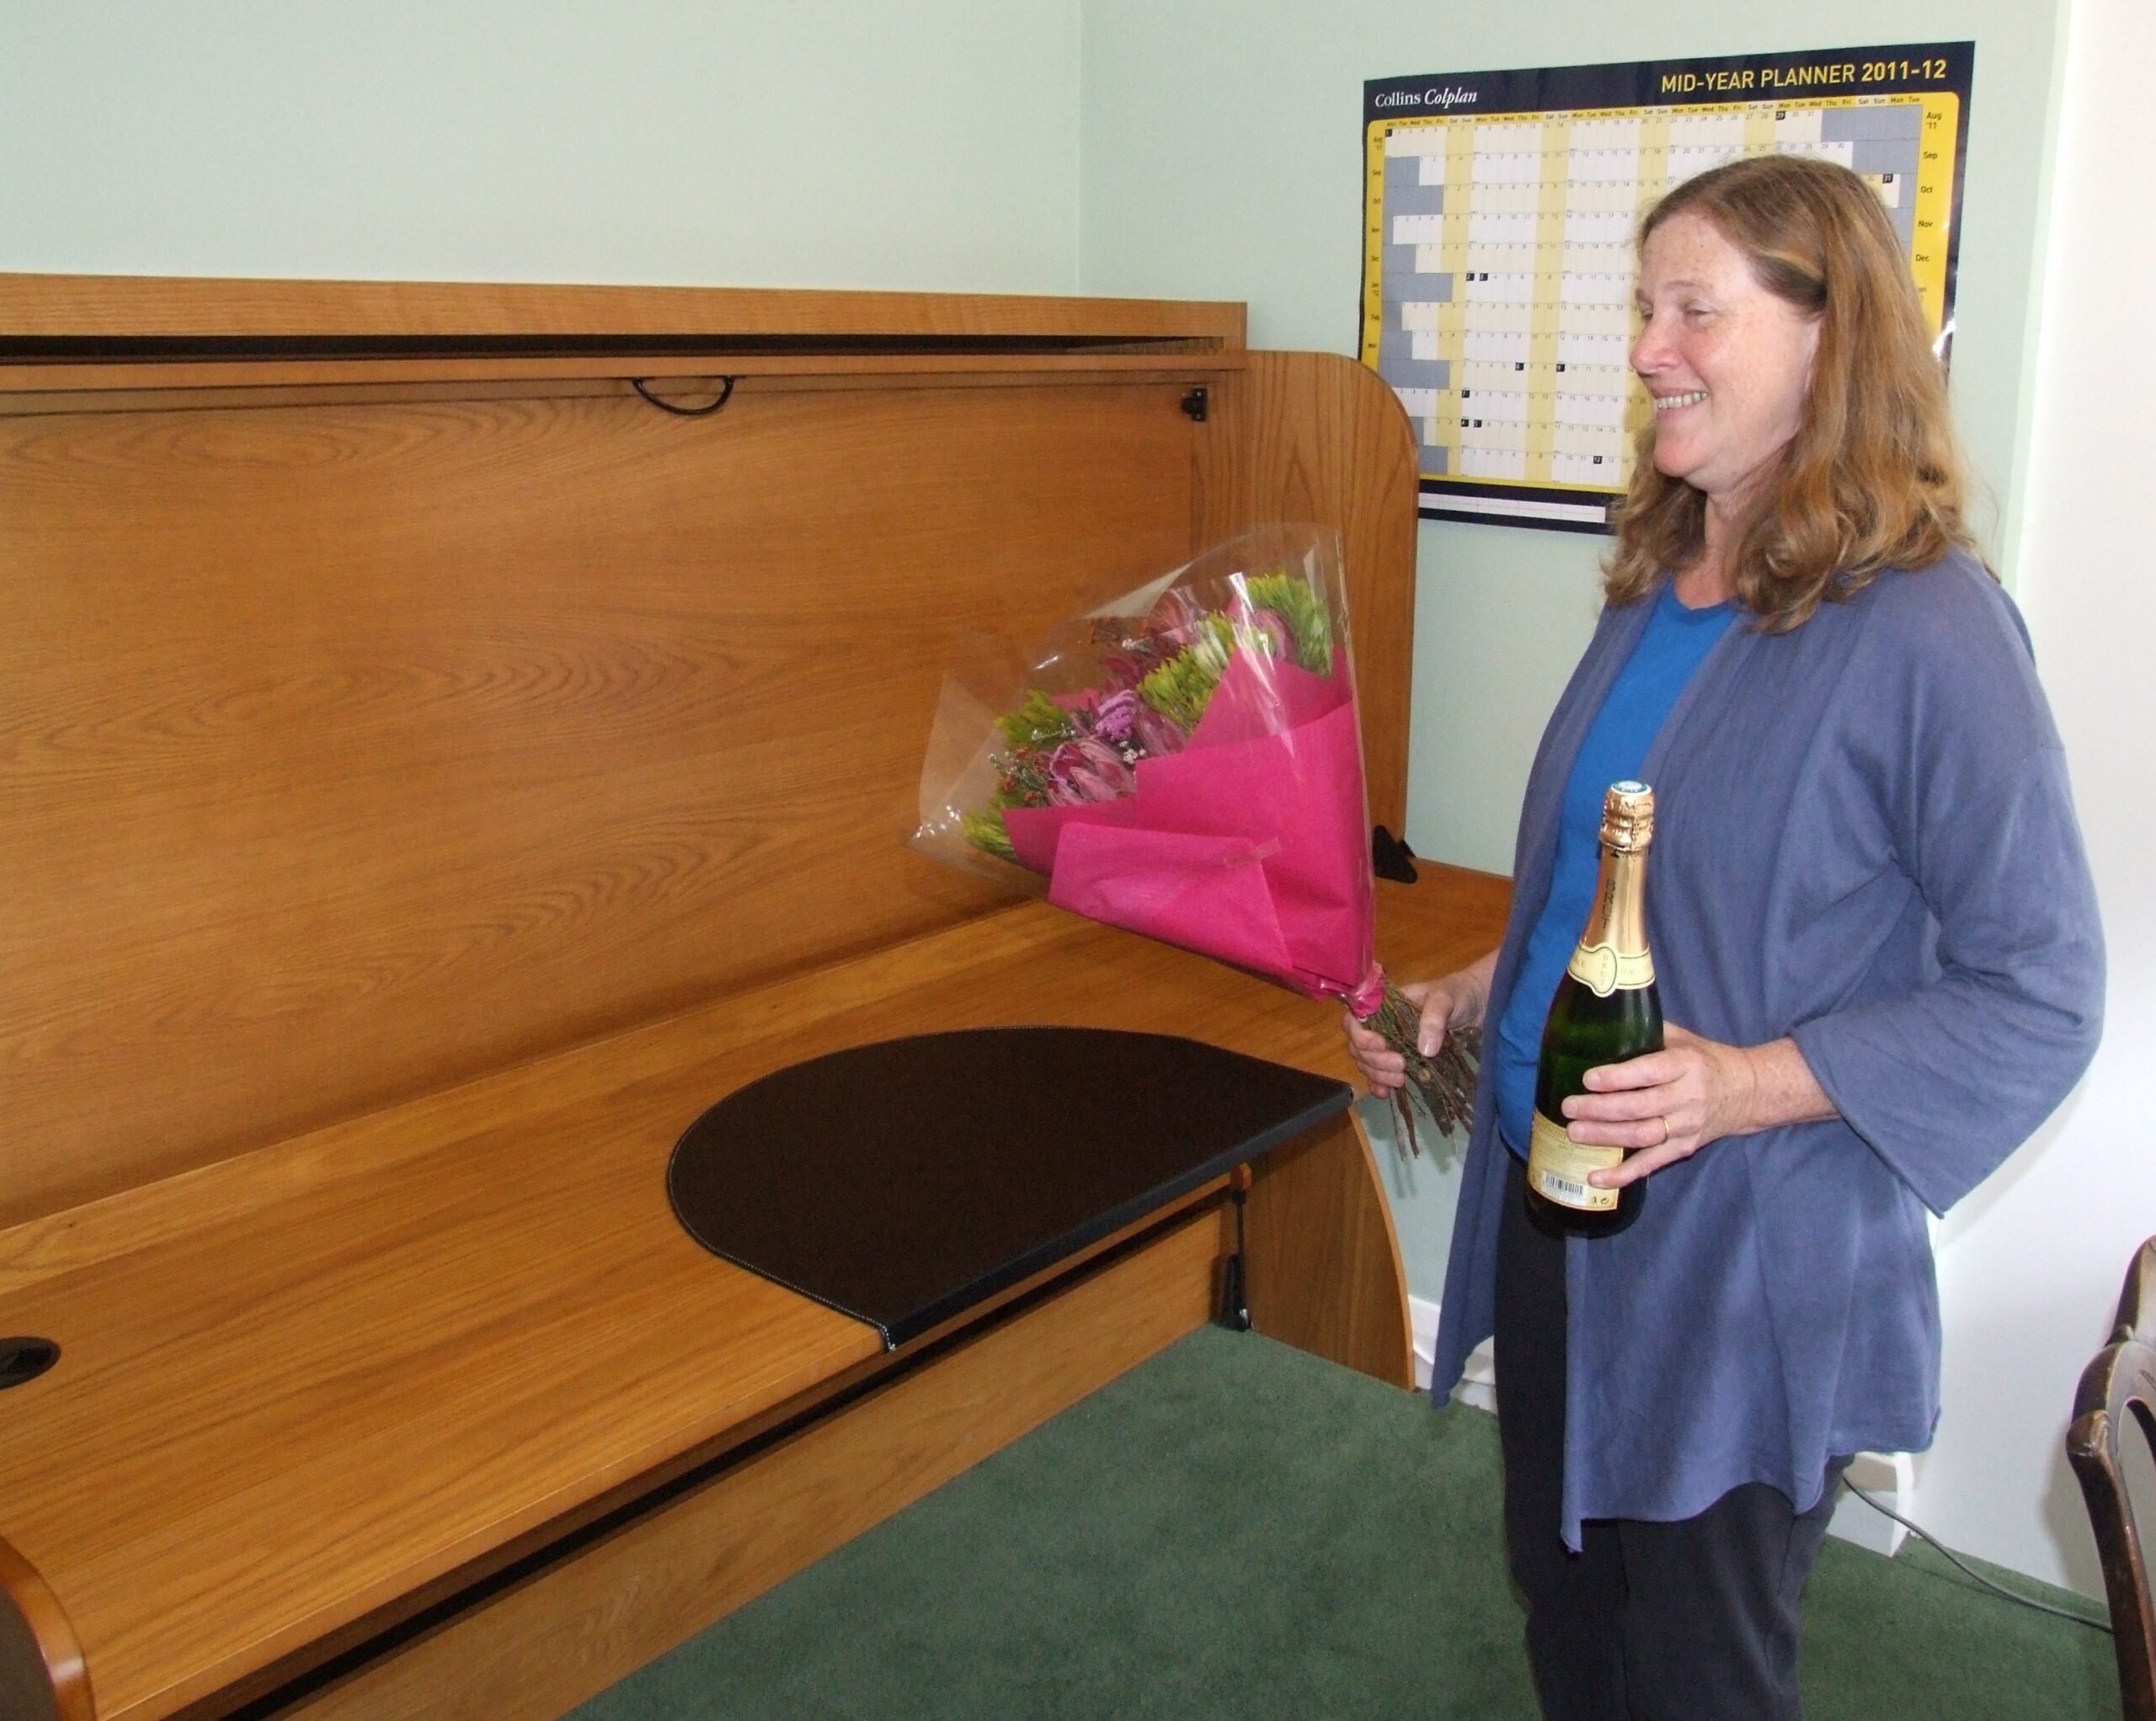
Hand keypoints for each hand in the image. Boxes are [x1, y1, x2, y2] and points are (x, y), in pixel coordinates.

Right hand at [1341, 955, 1492, 1099]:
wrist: (1477, 1007)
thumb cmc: (1458, 995)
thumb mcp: (1445, 1000)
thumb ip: (1433, 1020)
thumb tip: (1424, 1051)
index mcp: (1384, 1005)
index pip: (1356, 1019)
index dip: (1361, 1035)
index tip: (1381, 1045)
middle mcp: (1382, 1025)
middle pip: (1359, 1047)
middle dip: (1376, 1060)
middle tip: (1401, 1065)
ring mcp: (1390, 1044)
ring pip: (1367, 1063)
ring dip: (1379, 1074)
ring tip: (1402, 1079)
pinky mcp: (1401, 1060)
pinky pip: (1380, 1074)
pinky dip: (1379, 1084)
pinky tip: (1387, 1092)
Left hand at [1560, 1024, 1760, 1186]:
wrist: (1747, 1092)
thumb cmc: (1704, 1059)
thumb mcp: (1681, 1038)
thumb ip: (1647, 1031)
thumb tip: (1602, 1021)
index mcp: (1685, 1064)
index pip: (1649, 1072)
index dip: (1618, 1077)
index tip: (1587, 1078)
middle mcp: (1688, 1096)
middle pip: (1640, 1107)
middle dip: (1600, 1109)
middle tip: (1568, 1107)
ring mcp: (1687, 1126)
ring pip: (1643, 1136)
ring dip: (1606, 1137)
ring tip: (1574, 1132)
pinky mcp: (1684, 1148)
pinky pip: (1652, 1164)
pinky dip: (1623, 1174)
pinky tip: (1596, 1177)